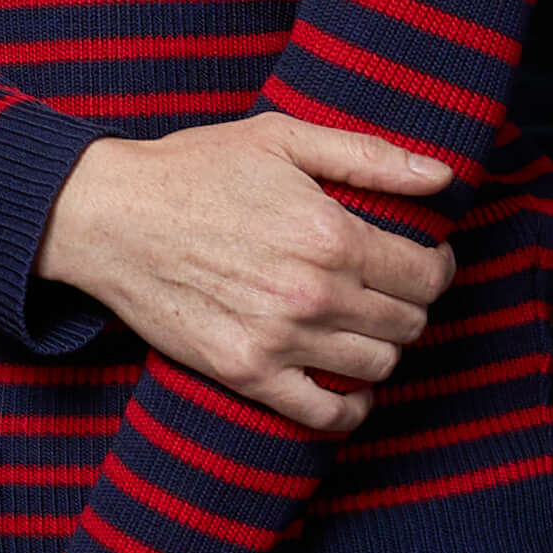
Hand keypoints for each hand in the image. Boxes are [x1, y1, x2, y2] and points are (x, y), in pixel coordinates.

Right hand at [33, 112, 458, 428]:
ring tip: (365, 325)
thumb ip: (367, 155)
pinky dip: (350, 408)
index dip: (437, 266)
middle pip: (407, 322)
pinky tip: (349, 387)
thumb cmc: (195, 169)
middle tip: (390, 287)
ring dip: (384, 347)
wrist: (110, 217)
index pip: (425, 274)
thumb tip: (441, 177)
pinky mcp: (246, 373)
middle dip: (411, 303)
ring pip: (376, 366)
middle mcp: (313, 294)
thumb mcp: (281, 138)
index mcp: (330, 233)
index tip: (425, 258)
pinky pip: (325, 414)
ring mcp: (279, 340)